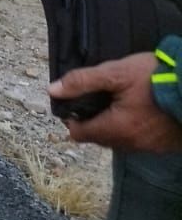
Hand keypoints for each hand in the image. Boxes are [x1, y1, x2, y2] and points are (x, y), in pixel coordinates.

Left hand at [50, 53, 181, 152]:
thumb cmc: (156, 78)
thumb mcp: (115, 73)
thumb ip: (82, 81)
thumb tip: (53, 90)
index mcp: (117, 129)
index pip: (79, 134)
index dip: (72, 118)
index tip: (76, 102)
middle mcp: (133, 144)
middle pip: (99, 139)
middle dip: (92, 121)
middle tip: (97, 99)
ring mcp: (151, 147)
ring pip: (119, 141)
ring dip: (113, 126)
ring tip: (117, 103)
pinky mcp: (166, 145)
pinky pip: (139, 141)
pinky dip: (133, 129)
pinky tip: (138, 111)